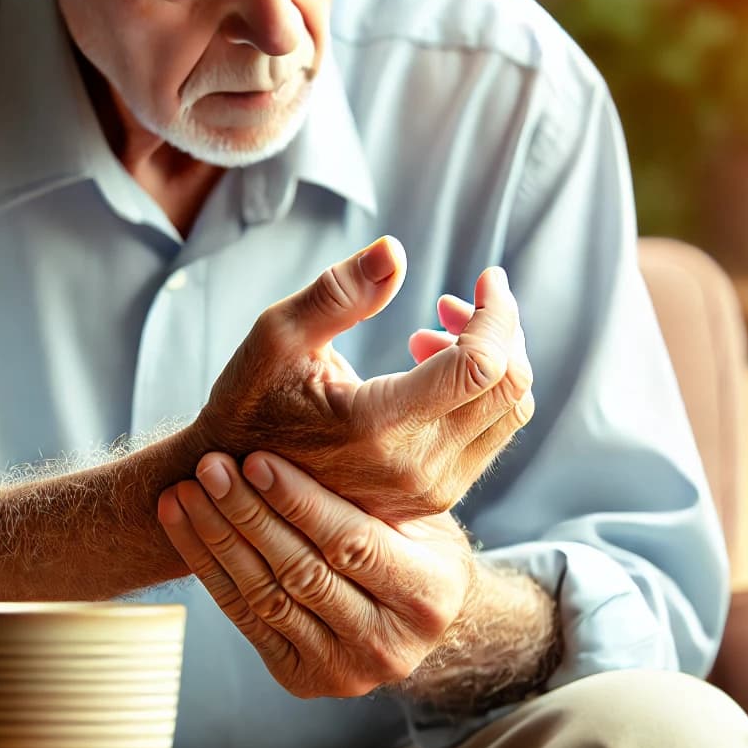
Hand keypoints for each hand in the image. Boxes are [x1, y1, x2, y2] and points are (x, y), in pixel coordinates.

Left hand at [157, 450, 474, 698]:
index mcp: (429, 596)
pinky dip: (209, 569)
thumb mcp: (418, 510)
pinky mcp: (303, 679)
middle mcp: (390, 645)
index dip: (300, 502)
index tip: (257, 458)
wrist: (420, 614)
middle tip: (210, 467)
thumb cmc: (417, 541)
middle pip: (302, 572)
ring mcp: (345, 671)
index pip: (352, 544)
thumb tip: (323, 402)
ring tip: (184, 491)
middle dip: (248, 515)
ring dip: (217, 540)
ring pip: (266, 597)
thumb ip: (376, 480)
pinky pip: (245, 619)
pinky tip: (184, 526)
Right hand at [195, 237, 534, 523]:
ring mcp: (429, 490)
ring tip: (433, 333)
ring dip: (493, 361)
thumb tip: (394, 251)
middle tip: (454, 301)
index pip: (480, 365)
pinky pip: (489, 436)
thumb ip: (338, 292)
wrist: (239, 482)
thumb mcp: (278, 335)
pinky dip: (481, 392)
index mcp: (377, 426)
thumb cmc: (252, 400)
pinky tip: (430, 367)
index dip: (497, 313)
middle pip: (509, 389)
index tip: (487, 278)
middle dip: (501, 330)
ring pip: (509, 414)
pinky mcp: (434, 497)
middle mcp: (414, 467)